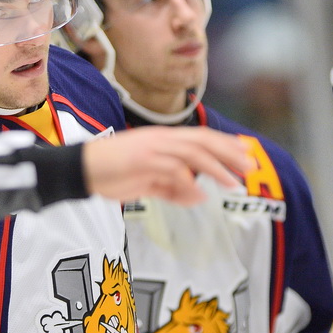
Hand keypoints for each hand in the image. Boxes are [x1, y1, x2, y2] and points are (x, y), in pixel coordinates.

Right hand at [81, 126, 251, 204]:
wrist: (82, 169)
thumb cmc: (114, 173)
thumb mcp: (149, 183)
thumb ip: (173, 188)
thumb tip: (200, 195)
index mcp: (164, 139)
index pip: (201, 137)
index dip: (225, 144)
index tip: (246, 154)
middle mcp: (162, 139)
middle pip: (204, 141)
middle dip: (230, 153)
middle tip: (250, 166)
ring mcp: (153, 148)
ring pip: (193, 153)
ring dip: (216, 167)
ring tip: (233, 182)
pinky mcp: (143, 160)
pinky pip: (173, 170)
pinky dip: (188, 181)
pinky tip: (199, 193)